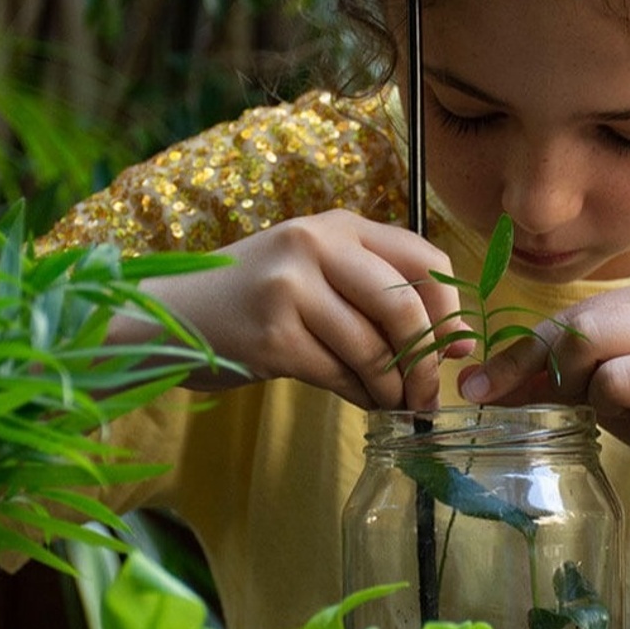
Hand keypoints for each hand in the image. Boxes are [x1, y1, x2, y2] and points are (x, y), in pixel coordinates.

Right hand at [115, 209, 472, 409]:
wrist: (170, 317)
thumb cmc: (256, 299)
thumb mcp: (318, 273)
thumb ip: (381, 293)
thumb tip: (459, 343)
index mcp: (338, 226)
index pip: (424, 258)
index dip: (452, 310)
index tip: (459, 349)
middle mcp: (316, 246)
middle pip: (405, 306)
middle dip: (426, 360)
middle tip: (427, 395)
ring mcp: (290, 288)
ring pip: (373, 348)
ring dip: (392, 388)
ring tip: (391, 403)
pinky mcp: (272, 335)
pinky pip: (339, 375)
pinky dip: (359, 396)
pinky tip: (359, 400)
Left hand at [458, 282, 629, 502]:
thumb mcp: (596, 382)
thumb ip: (542, 375)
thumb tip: (472, 383)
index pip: (570, 319)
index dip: (519, 357)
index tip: (475, 389)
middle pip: (590, 337)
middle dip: (567, 379)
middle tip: (582, 405)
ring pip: (617, 381)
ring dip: (609, 411)